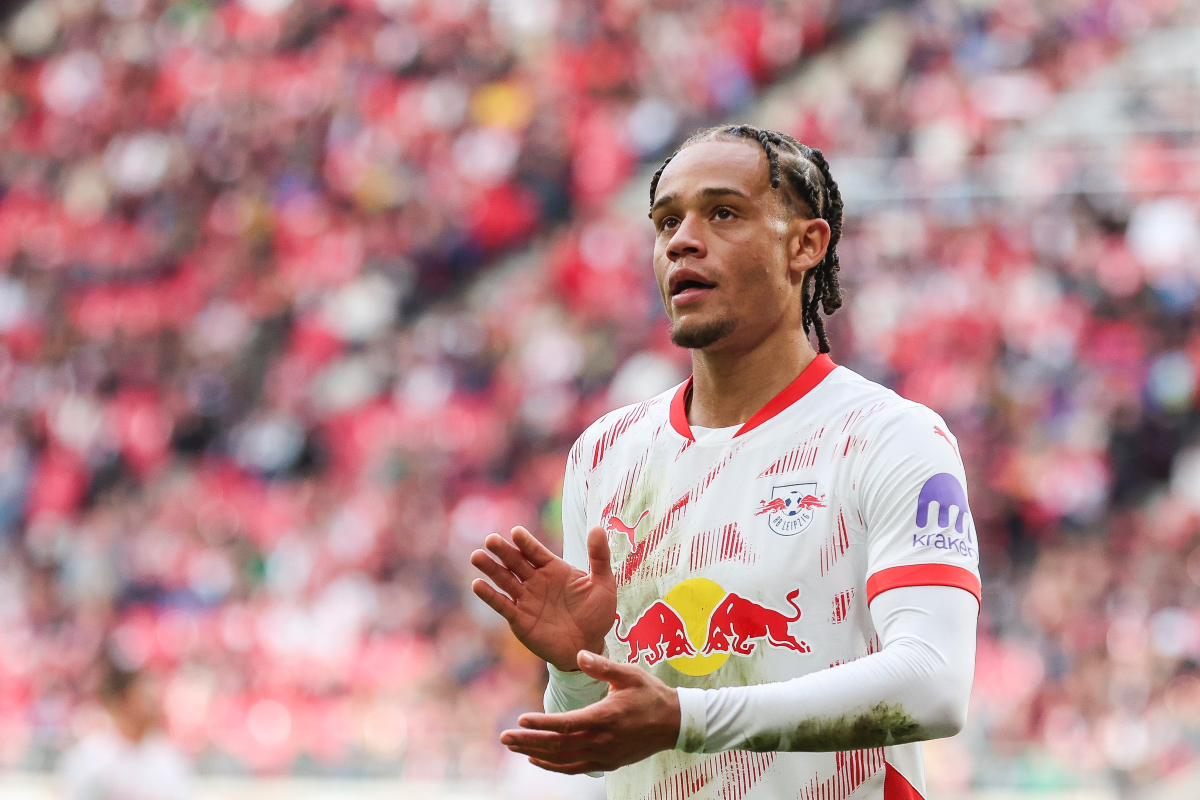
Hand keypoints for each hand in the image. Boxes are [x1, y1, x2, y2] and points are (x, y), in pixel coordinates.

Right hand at [471, 525, 616, 671]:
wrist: (588, 646)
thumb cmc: (596, 614)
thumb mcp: (603, 584)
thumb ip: (599, 557)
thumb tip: (597, 527)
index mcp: (554, 568)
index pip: (536, 551)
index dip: (526, 542)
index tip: (516, 532)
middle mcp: (536, 580)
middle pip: (516, 562)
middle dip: (503, 550)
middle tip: (491, 539)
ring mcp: (526, 599)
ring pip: (504, 580)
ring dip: (491, 568)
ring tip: (477, 556)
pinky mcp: (519, 619)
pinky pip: (502, 605)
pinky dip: (489, 595)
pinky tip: (477, 585)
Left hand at [500, 650, 680, 773]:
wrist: (676, 723)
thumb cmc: (651, 694)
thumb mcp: (629, 674)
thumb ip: (602, 666)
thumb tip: (578, 654)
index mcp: (605, 717)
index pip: (565, 724)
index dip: (541, 724)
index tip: (519, 720)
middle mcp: (602, 740)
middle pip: (558, 745)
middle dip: (528, 741)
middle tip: (503, 737)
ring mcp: (604, 755)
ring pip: (563, 760)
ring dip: (536, 754)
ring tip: (514, 747)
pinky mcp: (608, 763)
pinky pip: (574, 768)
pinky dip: (553, 765)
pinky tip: (537, 759)